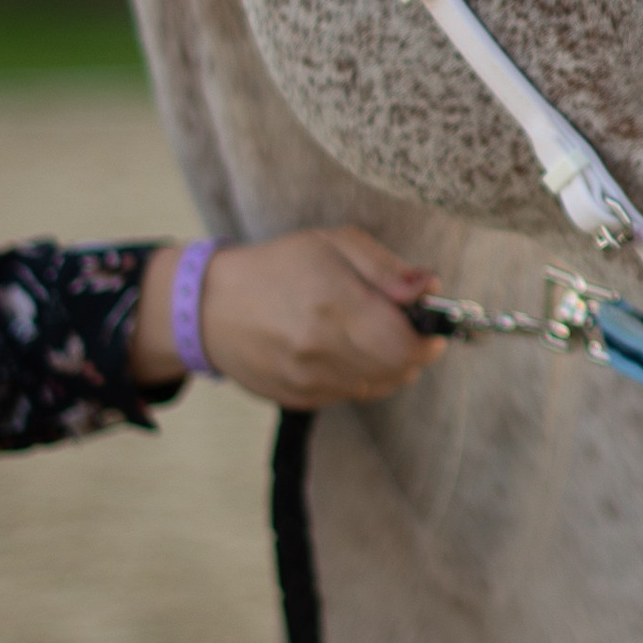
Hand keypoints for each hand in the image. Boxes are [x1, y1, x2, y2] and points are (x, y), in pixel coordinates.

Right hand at [132, 228, 445, 406]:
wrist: (209, 306)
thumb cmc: (279, 266)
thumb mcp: (336, 244)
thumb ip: (387, 269)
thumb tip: (430, 288)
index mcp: (335, 305)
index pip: (406, 344)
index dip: (430, 338)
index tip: (434, 327)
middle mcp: (321, 350)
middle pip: (398, 370)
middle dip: (414, 351)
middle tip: (408, 329)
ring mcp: (306, 379)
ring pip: (376, 386)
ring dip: (389, 366)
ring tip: (374, 336)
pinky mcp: (295, 398)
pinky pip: (348, 395)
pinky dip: (359, 377)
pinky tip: (344, 350)